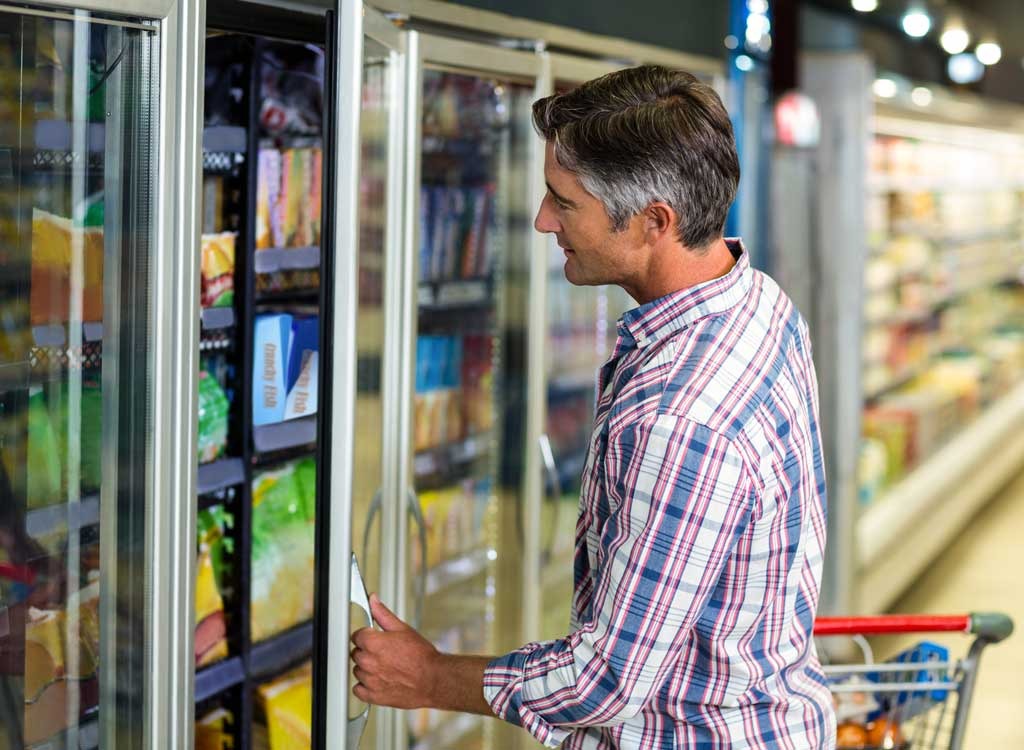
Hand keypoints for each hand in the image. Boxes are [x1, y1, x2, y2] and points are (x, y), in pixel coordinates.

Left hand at [350, 594, 441, 708]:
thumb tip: (373, 601)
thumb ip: (383, 614)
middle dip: (367, 651)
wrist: (432, 680)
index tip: (375, 639)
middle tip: (385, 653)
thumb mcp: (403, 628)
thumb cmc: (421, 656)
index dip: (367, 636)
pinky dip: (365, 686)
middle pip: (356, 653)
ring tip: (385, 667)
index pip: (356, 636)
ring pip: (357, 670)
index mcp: (372, 643)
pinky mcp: (372, 695)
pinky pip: (358, 689)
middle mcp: (367, 661)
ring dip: (367, 668)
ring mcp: (369, 680)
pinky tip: (378, 680)